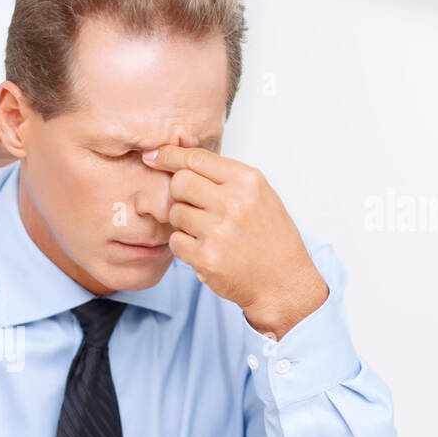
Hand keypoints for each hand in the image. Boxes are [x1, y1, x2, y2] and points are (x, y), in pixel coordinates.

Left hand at [142, 145, 328, 339]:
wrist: (282, 281)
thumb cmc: (271, 238)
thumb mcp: (260, 195)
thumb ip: (224, 178)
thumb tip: (180, 161)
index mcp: (247, 181)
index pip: (196, 158)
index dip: (170, 155)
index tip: (155, 155)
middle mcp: (233, 202)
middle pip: (179, 182)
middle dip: (180, 193)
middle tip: (195, 207)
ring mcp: (218, 230)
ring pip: (175, 212)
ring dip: (183, 222)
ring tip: (207, 232)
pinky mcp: (205, 257)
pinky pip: (175, 241)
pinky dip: (184, 245)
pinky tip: (205, 249)